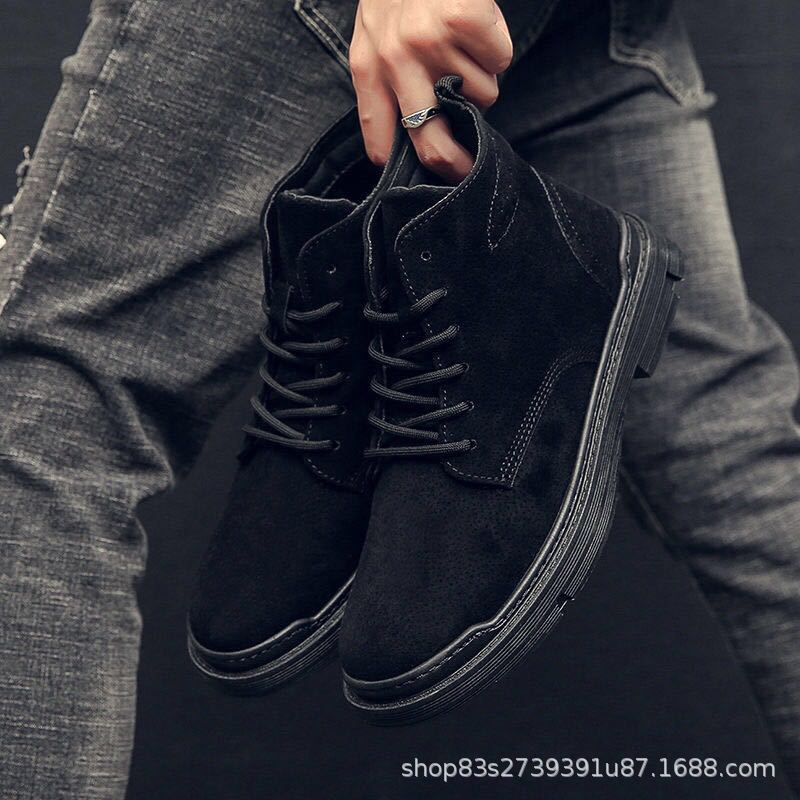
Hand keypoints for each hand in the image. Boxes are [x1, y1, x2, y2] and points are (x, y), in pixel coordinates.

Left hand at [350, 0, 512, 181]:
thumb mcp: (375, 34)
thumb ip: (387, 82)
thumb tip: (418, 135)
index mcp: (367, 66)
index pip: (381, 139)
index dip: (405, 170)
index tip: (428, 182)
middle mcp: (395, 59)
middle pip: (432, 141)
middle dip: (455, 164)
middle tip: (469, 169)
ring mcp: (431, 40)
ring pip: (480, 97)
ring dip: (482, 78)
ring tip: (463, 45)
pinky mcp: (465, 20)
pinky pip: (500, 61)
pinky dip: (498, 48)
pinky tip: (478, 27)